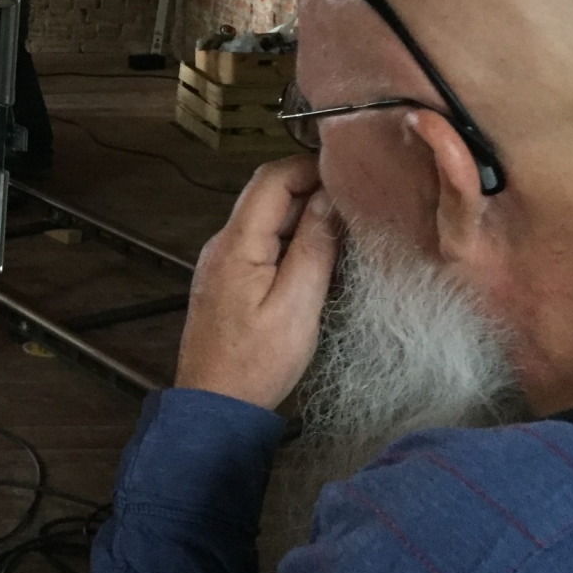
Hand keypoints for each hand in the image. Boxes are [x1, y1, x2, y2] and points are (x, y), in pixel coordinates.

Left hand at [175, 155, 339, 409]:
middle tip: (357, 203)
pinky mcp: (229, 279)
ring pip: (268, 220)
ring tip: (347, 230)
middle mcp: (223, 244)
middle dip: (313, 191)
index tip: (350, 174)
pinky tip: (321, 260)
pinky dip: (293, 242)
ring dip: (305, 218)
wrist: (215, 405)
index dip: (310, 167)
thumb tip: (329, 199)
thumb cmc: (256, 363)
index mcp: (236, 243)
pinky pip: (263, 244)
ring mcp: (223, 261)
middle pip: (269, 195)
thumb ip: (314, 248)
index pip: (271, 179)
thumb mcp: (297, 305)